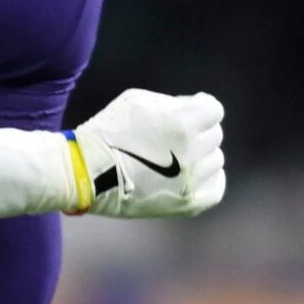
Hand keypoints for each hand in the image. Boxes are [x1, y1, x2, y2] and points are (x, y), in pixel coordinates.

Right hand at [69, 90, 226, 217]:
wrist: (87, 172)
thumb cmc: (109, 131)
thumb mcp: (136, 100)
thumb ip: (171, 102)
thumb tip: (193, 108)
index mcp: (182, 124)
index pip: (213, 110)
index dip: (202, 107)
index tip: (192, 109)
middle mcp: (193, 152)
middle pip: (215, 135)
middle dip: (199, 130)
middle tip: (176, 134)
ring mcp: (192, 181)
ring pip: (215, 160)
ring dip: (201, 154)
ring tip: (179, 156)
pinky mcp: (188, 203)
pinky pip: (216, 189)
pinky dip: (211, 180)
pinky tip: (197, 175)